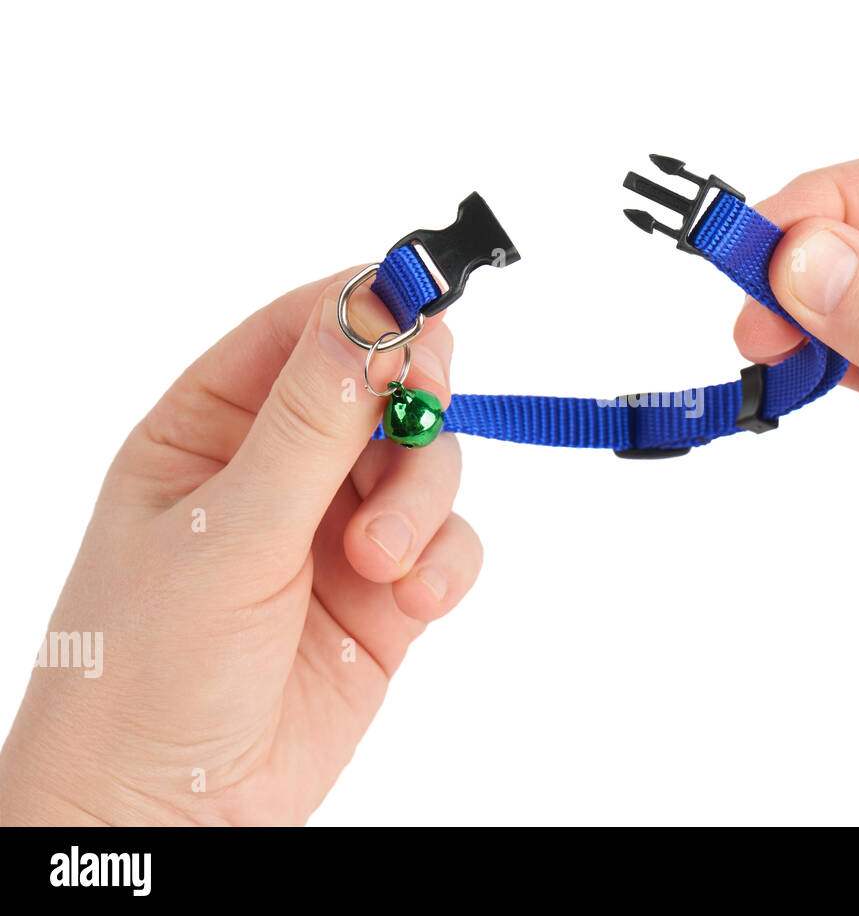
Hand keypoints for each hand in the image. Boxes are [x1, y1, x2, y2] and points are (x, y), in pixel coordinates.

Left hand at [0, 271, 480, 824]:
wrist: (170, 817)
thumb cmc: (146, 669)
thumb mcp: (227, 531)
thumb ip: (313, 423)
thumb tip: (374, 307)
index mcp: (209, 428)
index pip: (301, 330)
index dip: (367, 309)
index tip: (426, 305)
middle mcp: (278, 469)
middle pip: (384, 390)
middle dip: (411, 415)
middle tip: (420, 421)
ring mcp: (335, 531)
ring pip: (426, 465)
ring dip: (423, 505)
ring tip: (384, 564)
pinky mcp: (385, 594)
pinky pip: (447, 544)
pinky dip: (446, 565)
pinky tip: (413, 603)